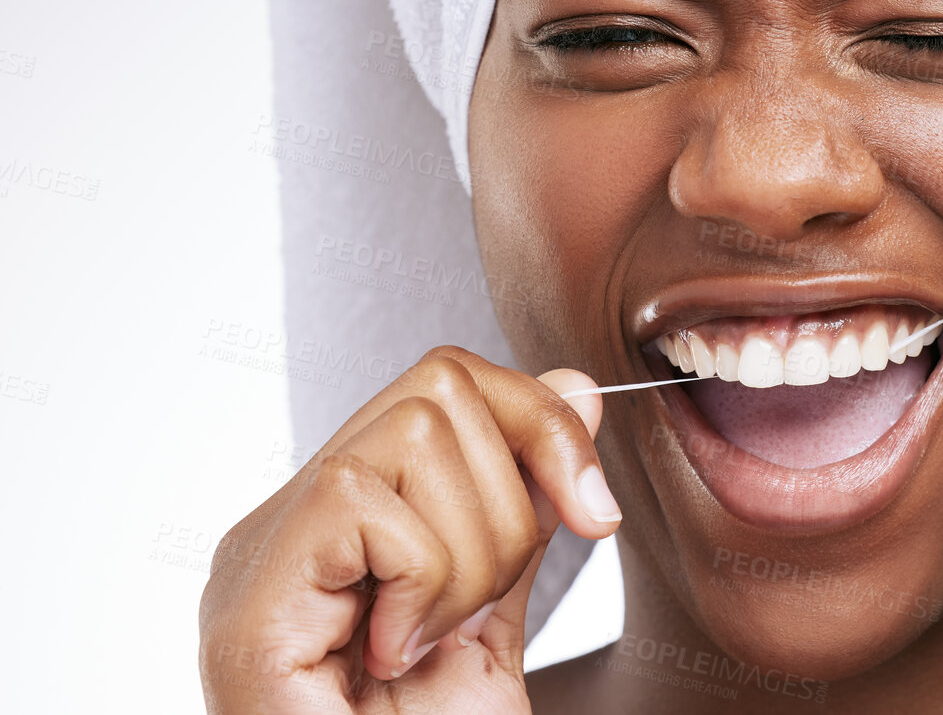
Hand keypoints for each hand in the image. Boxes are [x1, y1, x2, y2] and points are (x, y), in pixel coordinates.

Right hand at [199, 347, 622, 712]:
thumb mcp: (502, 607)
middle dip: (515, 493)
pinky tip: (391, 657)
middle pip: (440, 383)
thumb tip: (579, 386)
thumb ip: (528, 501)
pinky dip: (421, 582)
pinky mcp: (250, 592)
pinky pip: (367, 498)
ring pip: (416, 431)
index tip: (596, 513)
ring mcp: (261, 554)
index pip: (448, 381)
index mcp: (346, 522)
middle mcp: (291, 522)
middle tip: (483, 605)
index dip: (539, 421)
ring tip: (429, 643)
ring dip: (469, 554)